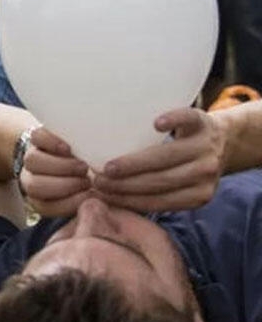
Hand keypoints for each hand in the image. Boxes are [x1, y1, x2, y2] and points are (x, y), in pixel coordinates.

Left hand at [20, 127, 91, 216]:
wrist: (76, 150)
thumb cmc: (87, 180)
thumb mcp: (89, 195)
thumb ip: (90, 200)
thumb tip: (100, 202)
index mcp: (40, 198)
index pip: (45, 206)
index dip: (68, 203)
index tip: (90, 196)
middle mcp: (32, 179)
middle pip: (34, 186)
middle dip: (64, 185)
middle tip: (88, 181)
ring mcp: (33, 157)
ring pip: (32, 161)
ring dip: (61, 166)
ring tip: (83, 166)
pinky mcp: (37, 136)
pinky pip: (36, 137)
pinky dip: (52, 142)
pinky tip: (68, 148)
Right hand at [93, 107, 224, 210]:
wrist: (222, 140)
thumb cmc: (186, 167)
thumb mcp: (180, 186)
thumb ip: (156, 194)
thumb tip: (107, 200)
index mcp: (199, 194)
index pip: (158, 201)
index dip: (128, 200)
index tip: (102, 196)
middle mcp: (205, 172)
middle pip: (160, 180)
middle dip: (126, 184)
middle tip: (98, 181)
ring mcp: (205, 146)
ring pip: (167, 156)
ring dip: (135, 163)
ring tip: (108, 167)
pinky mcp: (202, 121)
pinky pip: (187, 121)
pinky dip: (173, 122)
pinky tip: (156, 125)